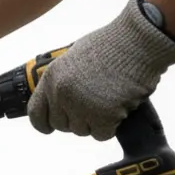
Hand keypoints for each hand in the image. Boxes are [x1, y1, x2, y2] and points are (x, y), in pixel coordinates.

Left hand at [27, 0, 174, 139]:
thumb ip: (63, 80)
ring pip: (82, 130)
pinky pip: (102, 134)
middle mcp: (62, 94)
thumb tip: (59, 99)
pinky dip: (111, 126)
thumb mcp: (74, 57)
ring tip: (108, 100)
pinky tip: (118, 108)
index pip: (36, 113)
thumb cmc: (112, 44)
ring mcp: (82, 106)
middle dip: (76, 119)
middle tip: (93, 105)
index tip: (50, 127)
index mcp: (51, 78)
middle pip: (61, 125)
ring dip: (95, 121)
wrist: (139, 40)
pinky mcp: (104, 116)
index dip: (44, 123)